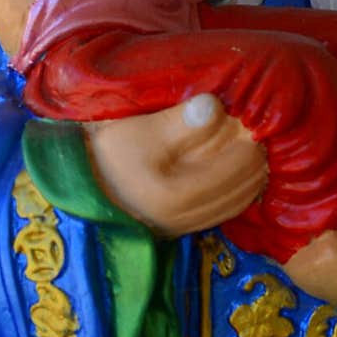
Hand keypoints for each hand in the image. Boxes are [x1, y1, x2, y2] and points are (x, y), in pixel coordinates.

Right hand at [85, 93, 267, 235]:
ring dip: (253, 174)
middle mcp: (185, 218)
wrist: (74, 184)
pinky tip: (241, 170)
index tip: (258, 113)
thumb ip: (180, 121)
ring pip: (239, 201)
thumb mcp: (139, 129)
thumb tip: (215, 106)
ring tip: (255, 145)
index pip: (239, 166)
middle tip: (261, 127)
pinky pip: (225, 211)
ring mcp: (183, 227)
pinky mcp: (179, 229)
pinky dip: (240, 190)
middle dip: (257, 156)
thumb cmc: (105, 151)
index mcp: (176, 194)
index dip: (253, 138)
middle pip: (245, 186)